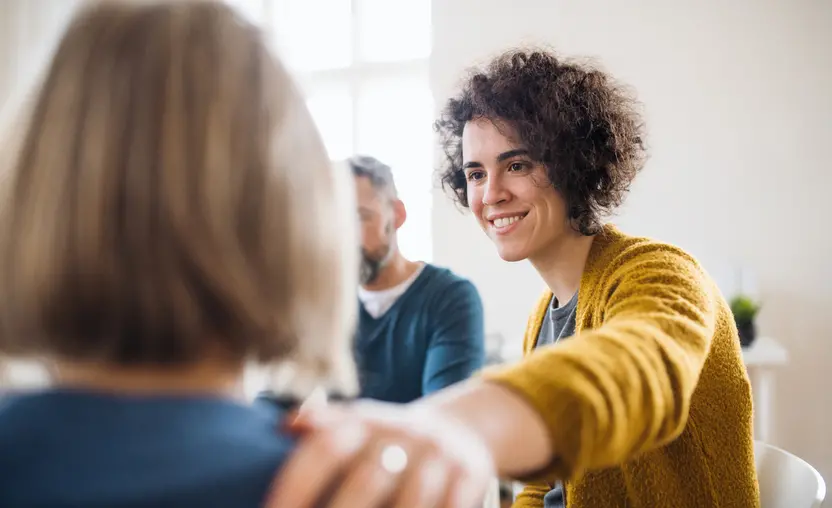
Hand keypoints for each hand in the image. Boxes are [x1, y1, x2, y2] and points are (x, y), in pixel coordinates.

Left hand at [266, 400, 495, 507]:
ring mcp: (438, 454)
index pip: (324, 448)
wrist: (457, 430)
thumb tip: (282, 426)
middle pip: (367, 480)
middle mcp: (401, 432)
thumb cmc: (386, 441)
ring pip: (411, 503)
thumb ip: (321, 427)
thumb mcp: (356, 425)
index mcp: (363, 421)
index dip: (295, 485)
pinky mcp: (470, 474)